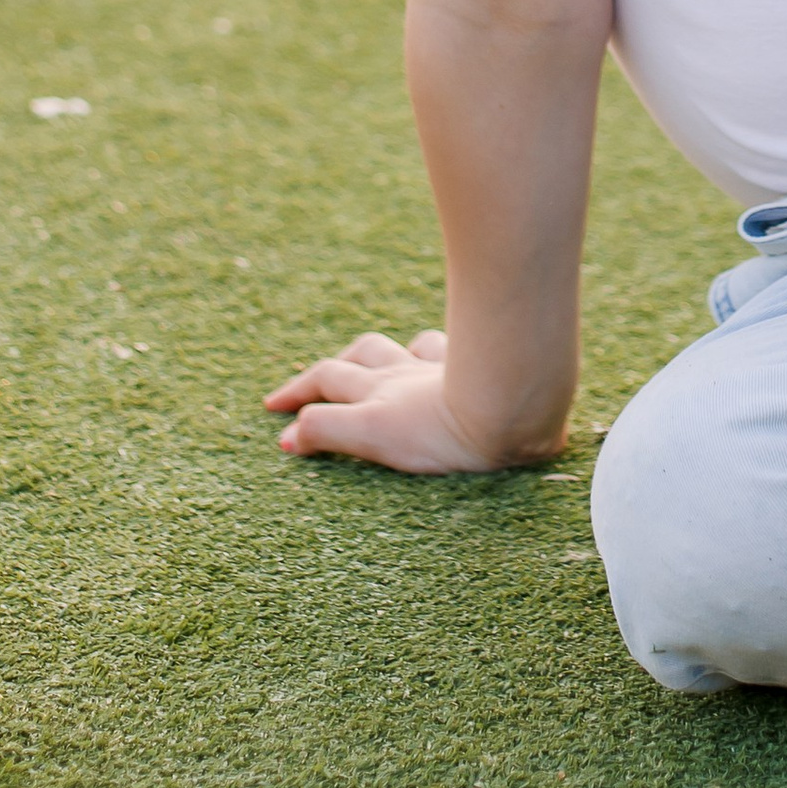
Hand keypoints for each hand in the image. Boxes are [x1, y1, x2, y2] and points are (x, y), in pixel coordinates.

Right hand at [263, 327, 548, 472]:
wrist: (512, 411)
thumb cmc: (447, 431)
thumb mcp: (373, 435)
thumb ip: (329, 433)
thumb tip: (288, 437)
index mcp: (379, 392)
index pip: (327, 382)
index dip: (298, 395)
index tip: (274, 411)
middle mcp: (405, 374)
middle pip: (356, 360)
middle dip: (326, 373)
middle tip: (307, 388)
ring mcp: (441, 369)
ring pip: (402, 351)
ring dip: (380, 358)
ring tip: (371, 367)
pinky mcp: (476, 369)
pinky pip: (449, 351)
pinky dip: (432, 352)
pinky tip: (437, 356)